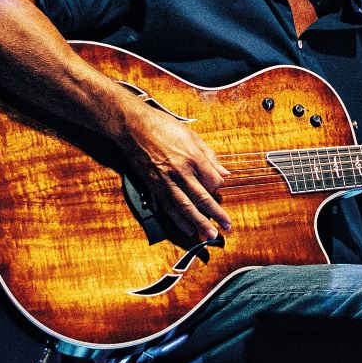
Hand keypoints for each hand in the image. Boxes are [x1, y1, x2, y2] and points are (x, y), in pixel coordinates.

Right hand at [115, 105, 232, 244]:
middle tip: (227, 227)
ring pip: (186, 207)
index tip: (219, 188)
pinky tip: (188, 229)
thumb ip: (210, 157)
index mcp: (193, 157)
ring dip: (199, 223)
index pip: (213, 181)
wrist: (135, 128)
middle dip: (216, 214)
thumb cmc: (164, 127)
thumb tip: (225, 173)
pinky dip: (178, 220)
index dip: (219, 187)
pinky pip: (168, 207)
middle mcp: (181, 172)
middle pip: (202, 198)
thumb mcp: (192, 136)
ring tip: (210, 235)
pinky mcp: (154, 187)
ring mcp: (166, 181)